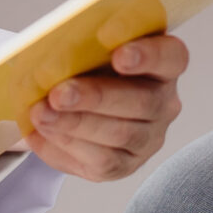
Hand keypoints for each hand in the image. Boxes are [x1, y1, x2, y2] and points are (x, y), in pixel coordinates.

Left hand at [26, 33, 188, 181]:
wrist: (77, 102)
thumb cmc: (88, 66)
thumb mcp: (91, 49)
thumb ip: (85, 48)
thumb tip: (53, 57)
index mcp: (164, 64)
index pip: (171, 56)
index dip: (148, 55)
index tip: (119, 55)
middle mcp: (164, 103)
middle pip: (142, 102)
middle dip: (96, 98)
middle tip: (59, 93)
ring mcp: (148, 138)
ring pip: (120, 135)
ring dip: (75, 124)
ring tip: (41, 114)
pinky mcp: (125, 164)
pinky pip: (101, 161)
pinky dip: (67, 145)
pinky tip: (43, 132)